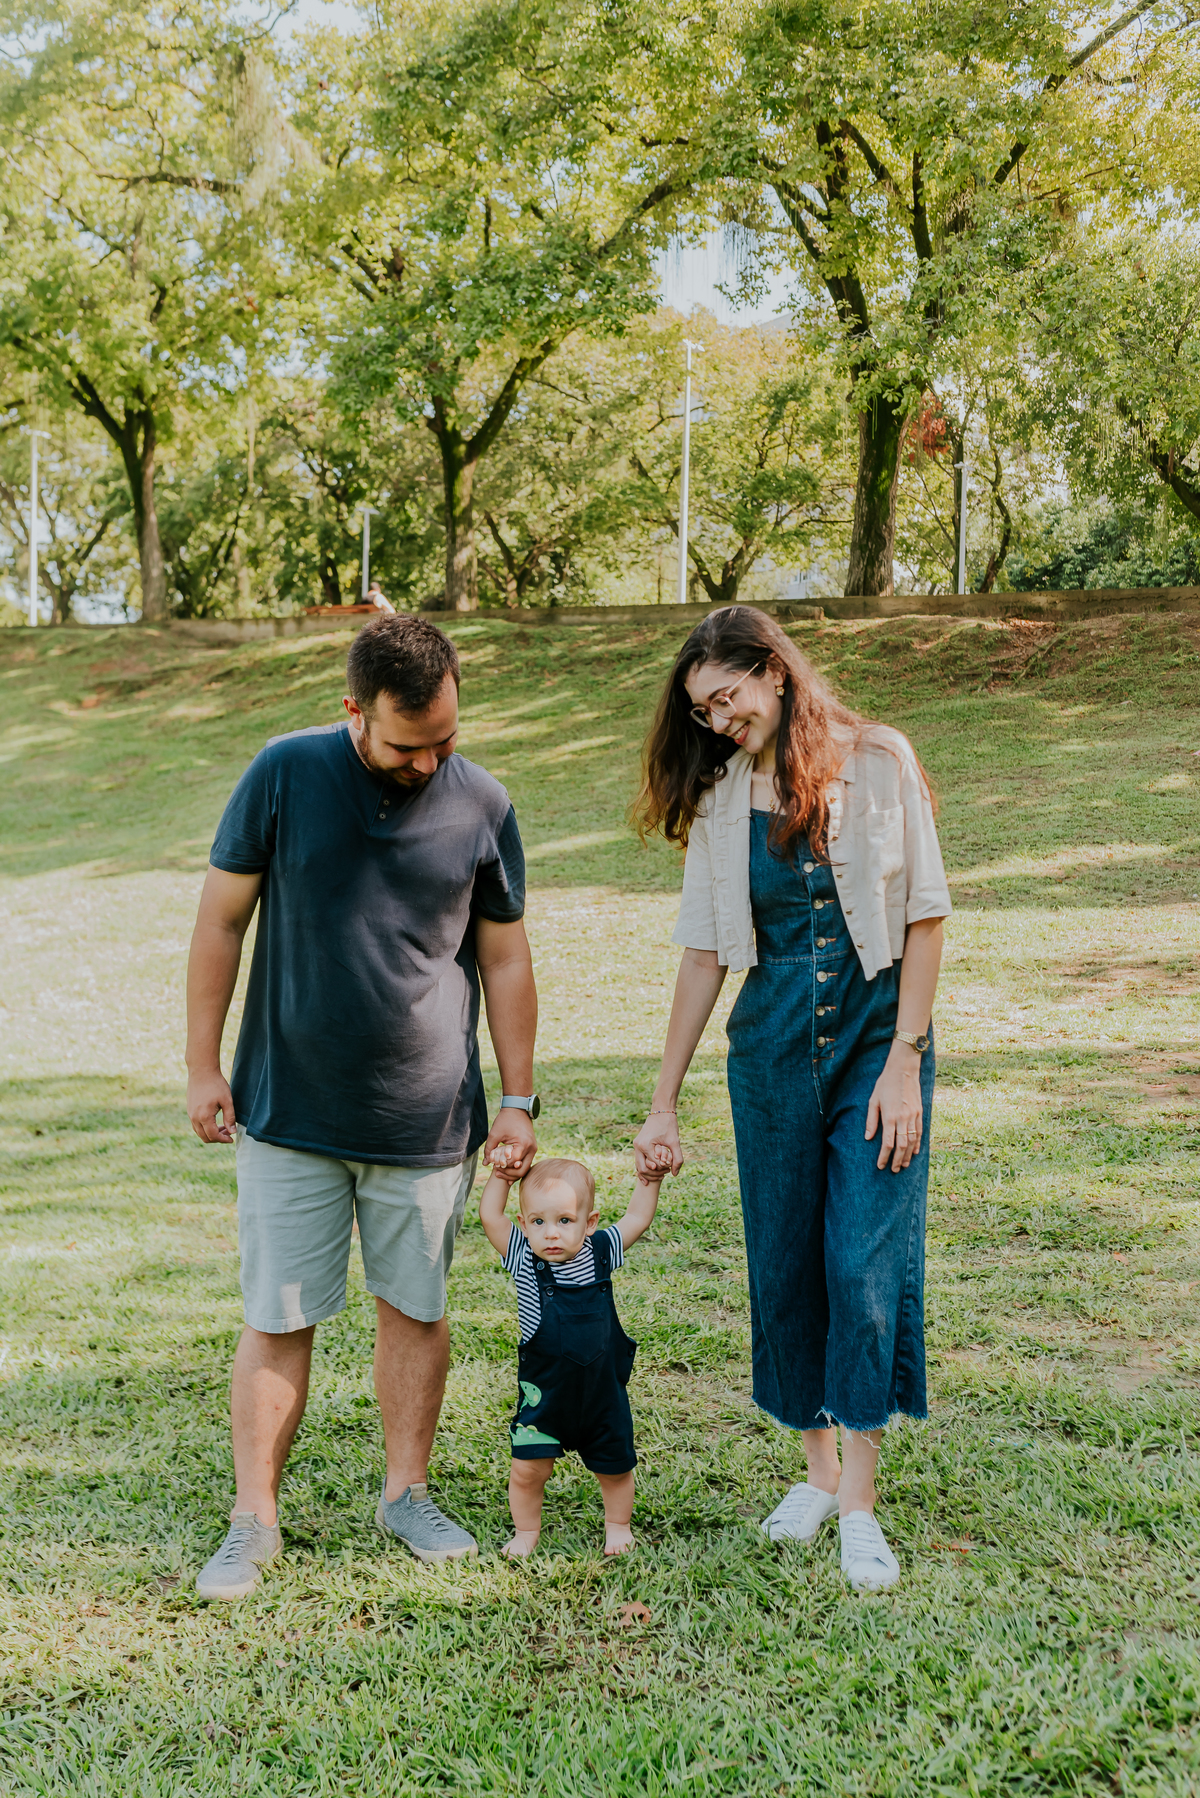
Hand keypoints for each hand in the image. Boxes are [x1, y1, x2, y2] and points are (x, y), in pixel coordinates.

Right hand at [187, 1068, 236, 1144]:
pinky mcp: (189, 1110)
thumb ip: (230, 1117)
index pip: (213, 1135)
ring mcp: (190, 1114)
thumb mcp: (227, 1100)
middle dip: (217, 1139)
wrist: (202, 1071)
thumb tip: (232, 1132)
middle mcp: (194, 1117)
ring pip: (199, 1132)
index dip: (223, 1140)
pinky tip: (215, 1122)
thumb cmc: (216, 1084)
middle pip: (204, 1137)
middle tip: (228, 1134)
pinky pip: (196, 1125)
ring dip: (211, 1134)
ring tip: (223, 1128)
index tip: (231, 1139)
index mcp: (204, 1116)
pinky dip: (205, 1128)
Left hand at [484, 1107, 535, 1180]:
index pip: (513, 1163)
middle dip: (508, 1174)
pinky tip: (507, 1173)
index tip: (493, 1165)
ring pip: (525, 1169)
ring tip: (499, 1174)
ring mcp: (533, 1150)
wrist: (518, 1109)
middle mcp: (531, 1149)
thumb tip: (485, 1163)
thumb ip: (489, 1149)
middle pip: (522, 1170)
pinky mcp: (531, 1149)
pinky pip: (525, 1163)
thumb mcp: (495, 1134)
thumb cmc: (505, 1120)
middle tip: (496, 1173)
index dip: (502, 1166)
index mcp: (523, 1144)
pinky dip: (517, 1168)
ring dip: (513, 1173)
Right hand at [633, 1110, 681, 1179]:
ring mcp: (636, 1145)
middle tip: (665, 1174)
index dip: (663, 1169)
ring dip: (650, 1172)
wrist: (661, 1110)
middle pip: (642, 1169)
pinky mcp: (638, 1144)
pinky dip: (646, 1167)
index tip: (671, 1167)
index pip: (654, 1166)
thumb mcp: (675, 1142)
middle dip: (654, 1175)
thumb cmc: (668, 1124)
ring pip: (639, 1166)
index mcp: (645, 1145)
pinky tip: (654, 1171)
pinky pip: (639, 1160)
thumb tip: (675, 1174)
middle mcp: (637, 1146)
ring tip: (662, 1173)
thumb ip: (677, 1159)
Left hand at [865, 1046, 923, 1171]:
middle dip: (897, 1160)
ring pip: (912, 1141)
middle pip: (901, 1146)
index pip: (888, 1143)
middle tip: (894, 1170)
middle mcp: (903, 1118)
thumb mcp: (873, 1100)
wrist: (903, 1070)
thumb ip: (871, 1120)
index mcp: (889, 1116)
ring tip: (904, 1165)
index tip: (881, 1166)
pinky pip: (920, 1132)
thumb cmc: (885, 1084)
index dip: (884, 1156)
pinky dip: (918, 1144)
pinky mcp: (920, 1113)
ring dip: (908, 1155)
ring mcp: (913, 1116)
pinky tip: (915, 1152)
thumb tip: (868, 1138)